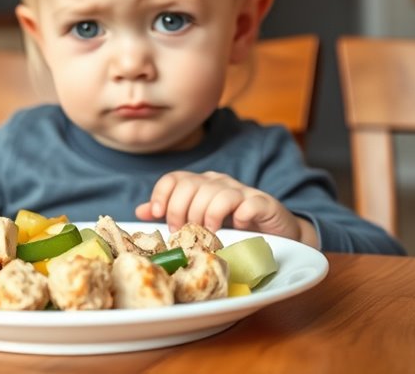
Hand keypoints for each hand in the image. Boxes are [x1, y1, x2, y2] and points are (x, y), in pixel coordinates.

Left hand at [134, 171, 317, 246]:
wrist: (273, 231)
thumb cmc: (232, 226)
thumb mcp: (199, 219)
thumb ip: (171, 213)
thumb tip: (140, 211)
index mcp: (201, 183)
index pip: (174, 179)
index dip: (163, 196)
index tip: (160, 215)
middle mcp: (218, 182)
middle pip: (191, 188)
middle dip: (182, 213)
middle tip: (186, 233)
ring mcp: (241, 190)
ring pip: (216, 196)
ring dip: (208, 219)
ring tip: (211, 235)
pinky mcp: (262, 202)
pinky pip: (246, 204)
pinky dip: (239, 216)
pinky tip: (237, 227)